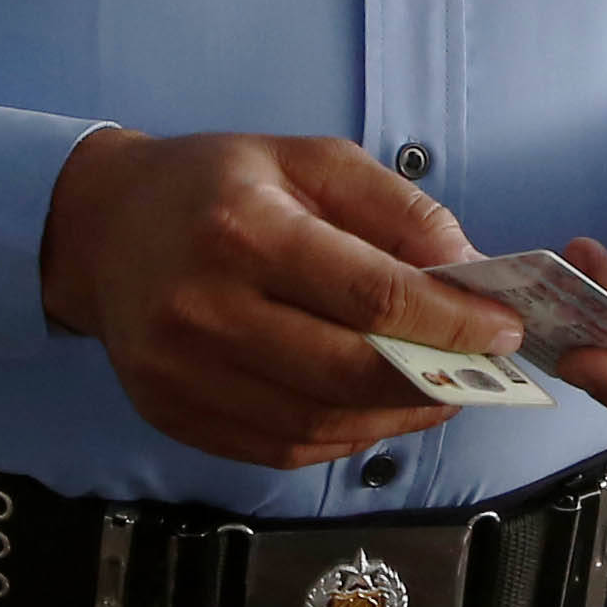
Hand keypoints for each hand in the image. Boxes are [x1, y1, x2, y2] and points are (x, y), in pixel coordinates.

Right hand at [39, 128, 531, 470]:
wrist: (102, 229)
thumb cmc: (214, 186)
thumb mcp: (306, 159)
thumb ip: (394, 209)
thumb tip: (468, 270)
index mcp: (242, 230)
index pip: (371, 293)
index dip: (451, 321)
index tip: (504, 327)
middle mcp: (204, 309)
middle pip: (348, 372)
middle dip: (436, 378)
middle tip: (486, 370)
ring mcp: (182, 374)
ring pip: (320, 422)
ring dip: (397, 415)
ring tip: (442, 391)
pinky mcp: (174, 415)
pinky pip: (283, 446)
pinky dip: (345, 434)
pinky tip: (374, 406)